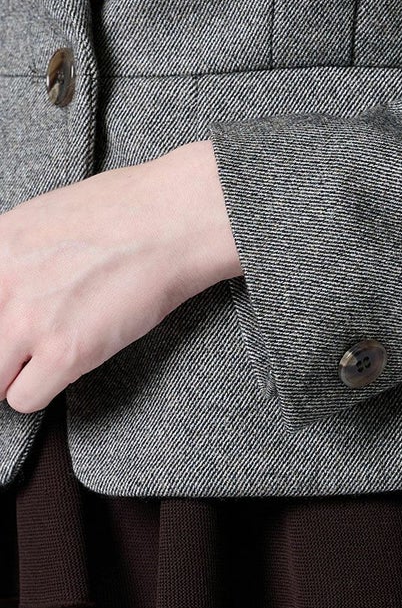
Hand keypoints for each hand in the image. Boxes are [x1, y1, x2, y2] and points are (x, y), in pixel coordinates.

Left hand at [0, 140, 241, 413]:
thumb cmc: (132, 208)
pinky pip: (24, 399)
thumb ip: (18, 252)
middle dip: (3, 348)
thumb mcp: (49, 215)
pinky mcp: (65, 351)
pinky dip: (43, 390)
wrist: (178, 220)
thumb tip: (15, 281)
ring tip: (45, 359)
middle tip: (27, 345)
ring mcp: (29, 319)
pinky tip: (70, 365)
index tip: (10, 322)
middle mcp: (3, 282)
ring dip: (14, 373)